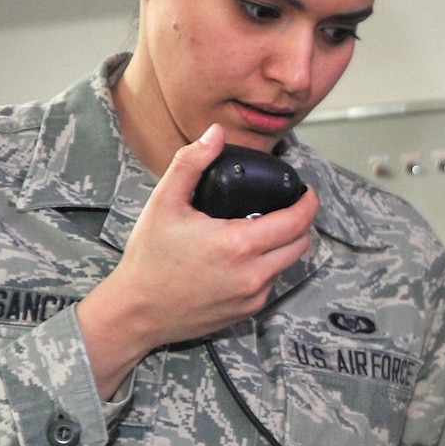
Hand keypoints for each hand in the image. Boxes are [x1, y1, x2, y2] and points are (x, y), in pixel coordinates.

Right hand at [78, 124, 318, 396]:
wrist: (136, 311)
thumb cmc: (149, 259)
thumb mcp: (164, 203)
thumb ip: (191, 163)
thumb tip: (215, 134)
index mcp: (238, 244)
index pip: (296, 221)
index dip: (308, 203)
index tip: (306, 192)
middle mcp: (253, 274)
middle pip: (300, 244)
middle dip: (301, 223)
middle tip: (288, 207)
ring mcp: (253, 296)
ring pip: (288, 265)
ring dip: (285, 245)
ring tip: (266, 229)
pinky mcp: (248, 311)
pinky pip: (271, 283)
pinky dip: (268, 267)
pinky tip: (247, 256)